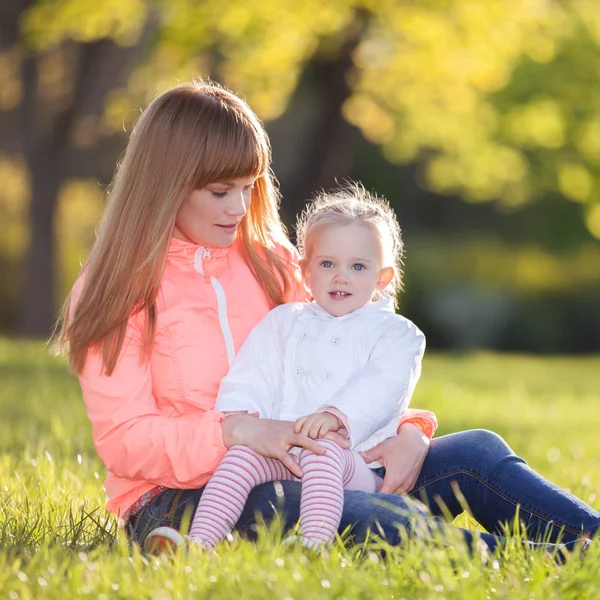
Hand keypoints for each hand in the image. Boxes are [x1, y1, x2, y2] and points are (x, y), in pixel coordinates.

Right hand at [221, 415, 348, 477]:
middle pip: (315, 433)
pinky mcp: (273, 448)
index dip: (333, 433)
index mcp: (297, 427)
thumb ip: (298, 436)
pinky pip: (286, 457)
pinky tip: (301, 473)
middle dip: (331, 438)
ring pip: (302, 441)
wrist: (248, 429)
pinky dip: (294, 465)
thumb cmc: (267, 431)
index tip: (348, 438)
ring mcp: (283, 439)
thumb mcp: (284, 431)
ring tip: (327, 454)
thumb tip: (311, 443)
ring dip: (314, 447)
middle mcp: (292, 431)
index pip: (318, 429)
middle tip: (346, 445)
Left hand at [293, 412, 341, 438]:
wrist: (333, 418)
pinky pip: (323, 429)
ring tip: (314, 440)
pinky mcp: (328, 422)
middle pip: (306, 427)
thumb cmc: (319, 425)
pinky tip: (321, 437)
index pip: (299, 421)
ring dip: (313, 436)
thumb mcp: (310, 425)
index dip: (297, 429)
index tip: (298, 437)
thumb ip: (304, 430)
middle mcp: (313, 417)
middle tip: (307, 441)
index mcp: (307, 417)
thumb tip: (296, 441)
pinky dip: (321, 434)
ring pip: (314, 428)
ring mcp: (321, 419)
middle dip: (305, 435)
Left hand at [360, 423, 429, 493]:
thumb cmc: (399, 445)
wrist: (417, 442)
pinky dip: (395, 490)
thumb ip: (369, 456)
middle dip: (380, 495)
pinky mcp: (412, 482)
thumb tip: (358, 457)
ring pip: (396, 495)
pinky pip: (402, 491)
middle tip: (369, 491)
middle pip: (389, 497)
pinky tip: (388, 485)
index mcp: (394, 480)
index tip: (366, 494)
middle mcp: (403, 485)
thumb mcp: (382, 449)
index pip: (382, 496)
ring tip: (377, 489)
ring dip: (388, 493)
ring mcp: (409, 485)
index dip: (374, 497)